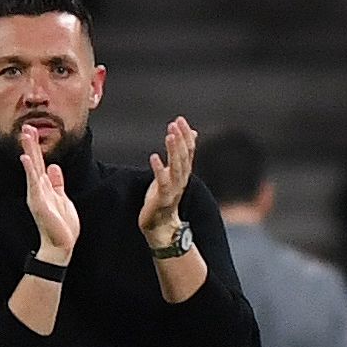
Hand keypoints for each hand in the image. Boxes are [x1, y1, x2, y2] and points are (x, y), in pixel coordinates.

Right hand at [19, 124, 79, 255]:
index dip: (36, 147)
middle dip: (31, 144)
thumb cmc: (61, 225)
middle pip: (34, 162)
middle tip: (26, 127)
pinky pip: (34, 183)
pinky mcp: (39, 202)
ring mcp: (37, 195)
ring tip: (26, 135)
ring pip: (33, 168)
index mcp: (45, 187)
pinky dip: (30, 170)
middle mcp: (38, 189)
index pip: (40, 163)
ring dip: (29, 151)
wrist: (60, 246)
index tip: (33, 131)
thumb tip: (54, 167)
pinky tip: (27, 159)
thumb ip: (57, 183)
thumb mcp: (62, 199)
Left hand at [138, 116, 196, 247]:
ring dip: (174, 150)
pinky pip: (162, 182)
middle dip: (180, 139)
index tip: (180, 120)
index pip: (188, 151)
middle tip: (175, 123)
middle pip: (183, 157)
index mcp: (184, 174)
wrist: (161, 227)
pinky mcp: (162, 198)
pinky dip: (159, 169)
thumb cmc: (165, 198)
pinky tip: (154, 156)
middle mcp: (181, 180)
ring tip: (170, 135)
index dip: (185, 135)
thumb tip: (192, 132)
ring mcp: (173, 190)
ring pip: (176, 167)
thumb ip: (181, 154)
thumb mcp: (173, 173)